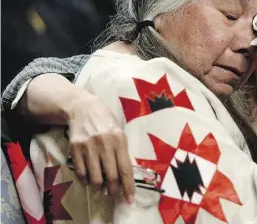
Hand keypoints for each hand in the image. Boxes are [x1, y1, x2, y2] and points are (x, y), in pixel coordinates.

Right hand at [64, 89, 134, 203]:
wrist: (82, 108)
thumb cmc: (105, 120)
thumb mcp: (119, 131)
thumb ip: (122, 150)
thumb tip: (126, 174)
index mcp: (119, 139)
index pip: (125, 169)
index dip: (128, 186)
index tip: (130, 199)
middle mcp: (105, 144)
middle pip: (111, 176)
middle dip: (114, 190)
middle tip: (113, 193)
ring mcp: (89, 146)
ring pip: (95, 178)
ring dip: (99, 186)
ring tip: (102, 186)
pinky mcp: (75, 148)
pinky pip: (81, 172)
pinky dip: (86, 179)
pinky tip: (89, 177)